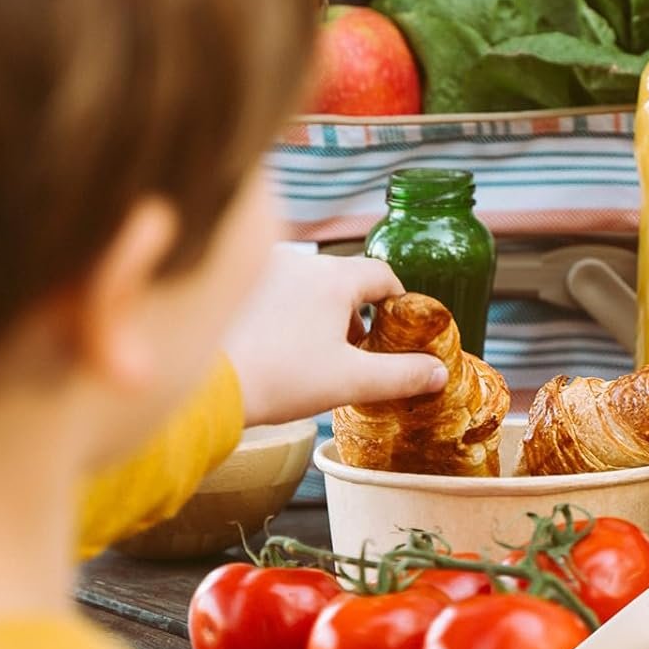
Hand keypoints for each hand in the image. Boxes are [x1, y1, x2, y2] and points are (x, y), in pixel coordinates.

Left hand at [225, 248, 446, 426]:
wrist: (210, 385)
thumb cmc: (281, 379)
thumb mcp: (351, 381)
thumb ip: (402, 375)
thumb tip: (438, 372)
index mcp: (334, 278)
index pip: (382, 275)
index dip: (398, 302)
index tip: (399, 328)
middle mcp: (300, 263)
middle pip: (345, 280)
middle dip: (357, 313)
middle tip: (357, 350)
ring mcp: (265, 270)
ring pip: (309, 285)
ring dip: (322, 311)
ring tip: (318, 352)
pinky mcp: (238, 286)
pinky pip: (277, 290)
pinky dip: (290, 311)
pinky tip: (281, 346)